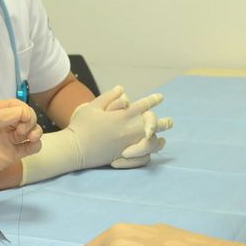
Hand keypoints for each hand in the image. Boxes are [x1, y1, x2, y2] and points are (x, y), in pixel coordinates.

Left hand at [0, 99, 41, 232]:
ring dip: (35, 131)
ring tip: (28, 138)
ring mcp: (5, 142)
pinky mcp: (8, 157)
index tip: (22, 121)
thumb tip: (20, 113)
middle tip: (21, 132)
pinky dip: (35, 145)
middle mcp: (0, 126)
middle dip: (30, 120)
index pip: (14, 105)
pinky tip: (30, 146)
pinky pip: (28, 149)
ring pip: (30, 131)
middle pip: (25, 117)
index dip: (23, 110)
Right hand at [21, 86, 170, 183]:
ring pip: (152, 142)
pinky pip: (144, 157)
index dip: (153, 100)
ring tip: (162, 139)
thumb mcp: (93, 107)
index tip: (160, 97)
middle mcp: (128, 130)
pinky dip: (150, 153)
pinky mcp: (123, 157)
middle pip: (153, 125)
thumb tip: (122, 88)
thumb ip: (109, 97)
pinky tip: (152, 151)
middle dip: (164, 122)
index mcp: (121, 116)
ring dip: (159, 139)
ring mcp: (127, 145)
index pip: (143, 106)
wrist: (75, 148)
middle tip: (170, 121)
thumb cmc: (81, 125)